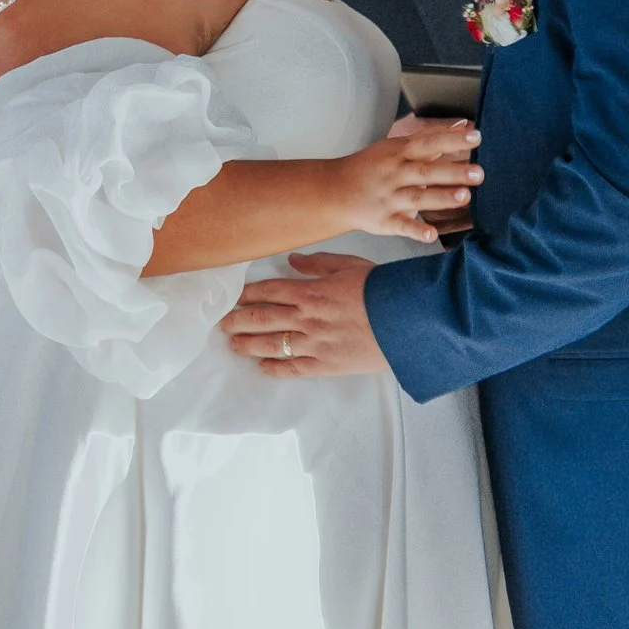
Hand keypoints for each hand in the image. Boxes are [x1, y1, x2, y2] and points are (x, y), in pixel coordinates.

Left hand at [221, 253, 391, 376]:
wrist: (407, 321)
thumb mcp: (350, 265)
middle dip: (237, 319)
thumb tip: (292, 260)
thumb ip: (318, 263)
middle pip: (261, 318)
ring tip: (232, 344)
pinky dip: (275, 368)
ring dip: (248, 344)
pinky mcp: (326, 364)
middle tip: (221, 322)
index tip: (233, 296)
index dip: (247, 294)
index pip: (269, 291)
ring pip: (271, 344)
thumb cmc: (382, 290)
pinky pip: (293, 368)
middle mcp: (307, 318)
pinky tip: (262, 367)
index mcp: (311, 292)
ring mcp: (314, 343)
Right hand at [336, 114, 480, 244]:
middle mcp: (394, 174)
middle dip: (452, 172)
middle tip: (479, 172)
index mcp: (399, 153)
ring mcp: (389, 198)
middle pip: (425, 171)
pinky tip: (432, 235)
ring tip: (465, 197)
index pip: (429, 142)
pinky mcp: (384, 221)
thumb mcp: (395, 147)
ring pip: (417, 197)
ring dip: (441, 197)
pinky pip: (401, 226)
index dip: (452, 139)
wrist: (334, 191)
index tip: (476, 136)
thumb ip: (429, 139)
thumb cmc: (371, 167)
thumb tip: (462, 125)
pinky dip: (416, 231)